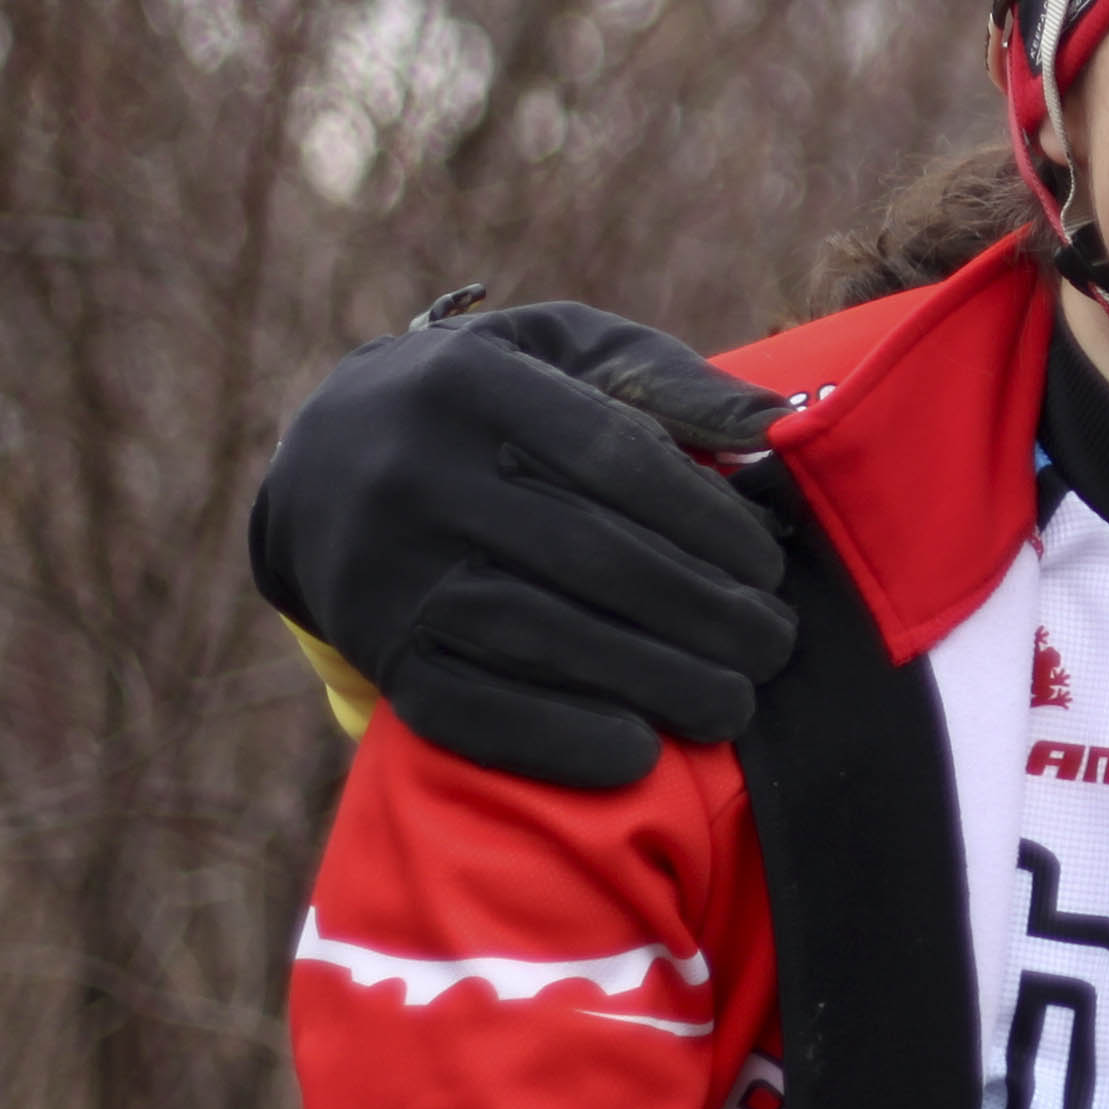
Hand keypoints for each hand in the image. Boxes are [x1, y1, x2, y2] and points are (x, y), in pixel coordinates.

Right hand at [248, 300, 798, 788]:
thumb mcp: (569, 355)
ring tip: (732, 704)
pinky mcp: (371, 645)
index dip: (705, 520)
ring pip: (533, 635)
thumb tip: (786, 425)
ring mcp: (384, 567)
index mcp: (474, 383)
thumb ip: (671, 385)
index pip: (613, 457)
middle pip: (585, 555)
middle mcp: (417, 473)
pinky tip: (634, 754)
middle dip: (699, 610)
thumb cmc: (493, 398)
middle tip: (774, 644)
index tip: (770, 565)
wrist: (323, 457)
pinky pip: (462, 707)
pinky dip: (552, 738)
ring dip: (648, 681)